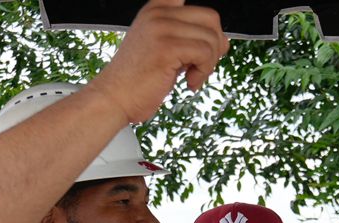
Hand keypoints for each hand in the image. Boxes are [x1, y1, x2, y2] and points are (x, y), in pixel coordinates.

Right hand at [96, 0, 229, 124]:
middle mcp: (158, 13)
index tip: (199, 48)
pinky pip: (205, 54)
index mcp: (156, 9)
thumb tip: (224, 40)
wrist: (114, 98)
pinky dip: (204, 72)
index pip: (192, 3)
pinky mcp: (167, 47)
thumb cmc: (139, 78)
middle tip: (200, 65)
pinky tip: (189, 82)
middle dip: (215, 45)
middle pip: (211, 18)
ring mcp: (161, 28)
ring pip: (212, 38)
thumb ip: (187, 36)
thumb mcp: (163, 46)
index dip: (207, 24)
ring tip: (191, 76)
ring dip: (208, 64)